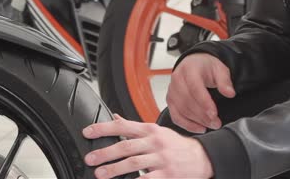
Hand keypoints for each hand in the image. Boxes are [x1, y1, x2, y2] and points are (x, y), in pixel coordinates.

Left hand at [82, 114, 213, 178]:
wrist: (202, 158)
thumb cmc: (176, 146)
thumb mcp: (157, 131)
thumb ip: (135, 127)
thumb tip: (114, 117)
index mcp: (150, 130)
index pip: (123, 126)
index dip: (103, 128)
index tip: (87, 132)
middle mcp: (155, 142)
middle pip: (126, 146)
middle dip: (105, 152)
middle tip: (90, 158)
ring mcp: (162, 159)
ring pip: (134, 163)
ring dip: (114, 169)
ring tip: (100, 174)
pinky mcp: (167, 175)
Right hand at [166, 53, 235, 132]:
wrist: (194, 64)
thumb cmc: (205, 67)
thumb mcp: (219, 69)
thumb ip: (225, 81)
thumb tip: (230, 93)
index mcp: (189, 69)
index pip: (194, 87)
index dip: (204, 102)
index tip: (214, 114)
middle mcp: (177, 79)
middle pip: (187, 101)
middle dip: (202, 115)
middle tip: (216, 123)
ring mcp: (172, 90)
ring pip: (181, 110)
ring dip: (197, 121)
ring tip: (211, 125)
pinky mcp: (170, 100)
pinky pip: (176, 116)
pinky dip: (187, 125)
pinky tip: (199, 128)